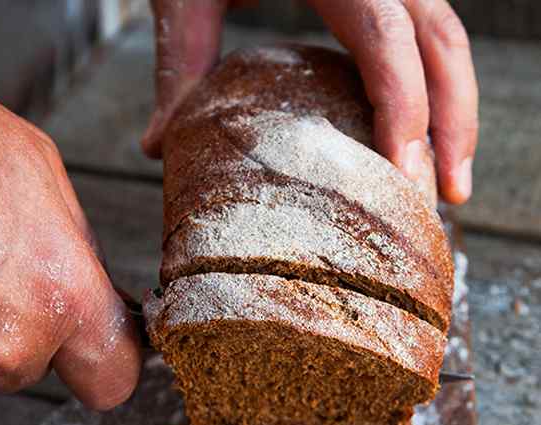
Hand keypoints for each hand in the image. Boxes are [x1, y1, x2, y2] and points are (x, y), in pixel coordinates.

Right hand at [0, 52, 140, 406]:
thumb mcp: (41, 175)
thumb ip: (80, 252)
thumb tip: (98, 293)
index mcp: (61, 295)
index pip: (113, 379)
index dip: (108, 360)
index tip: (99, 343)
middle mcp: (6, 344)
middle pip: (43, 366)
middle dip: (33, 327)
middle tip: (1, 270)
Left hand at [142, 0, 477, 204]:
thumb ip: (181, 63)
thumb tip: (157, 148)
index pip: (387, 40)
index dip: (405, 110)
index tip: (403, 178)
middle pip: (441, 43)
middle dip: (453, 124)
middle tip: (449, 198)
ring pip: (447, 40)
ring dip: (455, 113)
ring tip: (449, 182)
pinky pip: (424, 38)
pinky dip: (432, 90)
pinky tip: (421, 137)